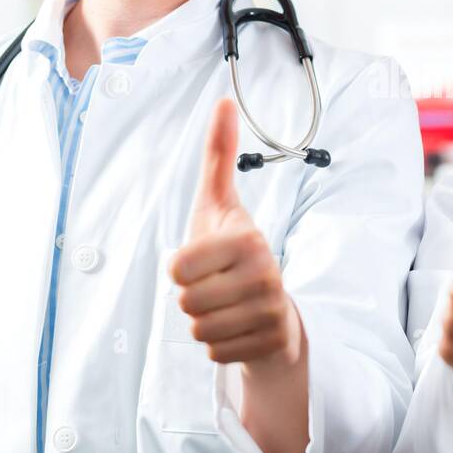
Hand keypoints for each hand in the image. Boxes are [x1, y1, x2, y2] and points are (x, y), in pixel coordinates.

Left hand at [170, 97, 302, 371]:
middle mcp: (265, 275)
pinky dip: (220, 344)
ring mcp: (270, 312)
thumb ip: (218, 155)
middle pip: (185, 301)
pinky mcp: (270, 343)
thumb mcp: (219, 205)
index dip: (181, 268)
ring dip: (204, 322)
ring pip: (197, 329)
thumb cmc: (235, 252)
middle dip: (193, 297)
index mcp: (248, 239)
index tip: (204, 261)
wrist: (274, 308)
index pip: (177, 268)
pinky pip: (214, 352)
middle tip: (217, 286)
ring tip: (227, 306)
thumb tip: (223, 101)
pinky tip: (238, 328)